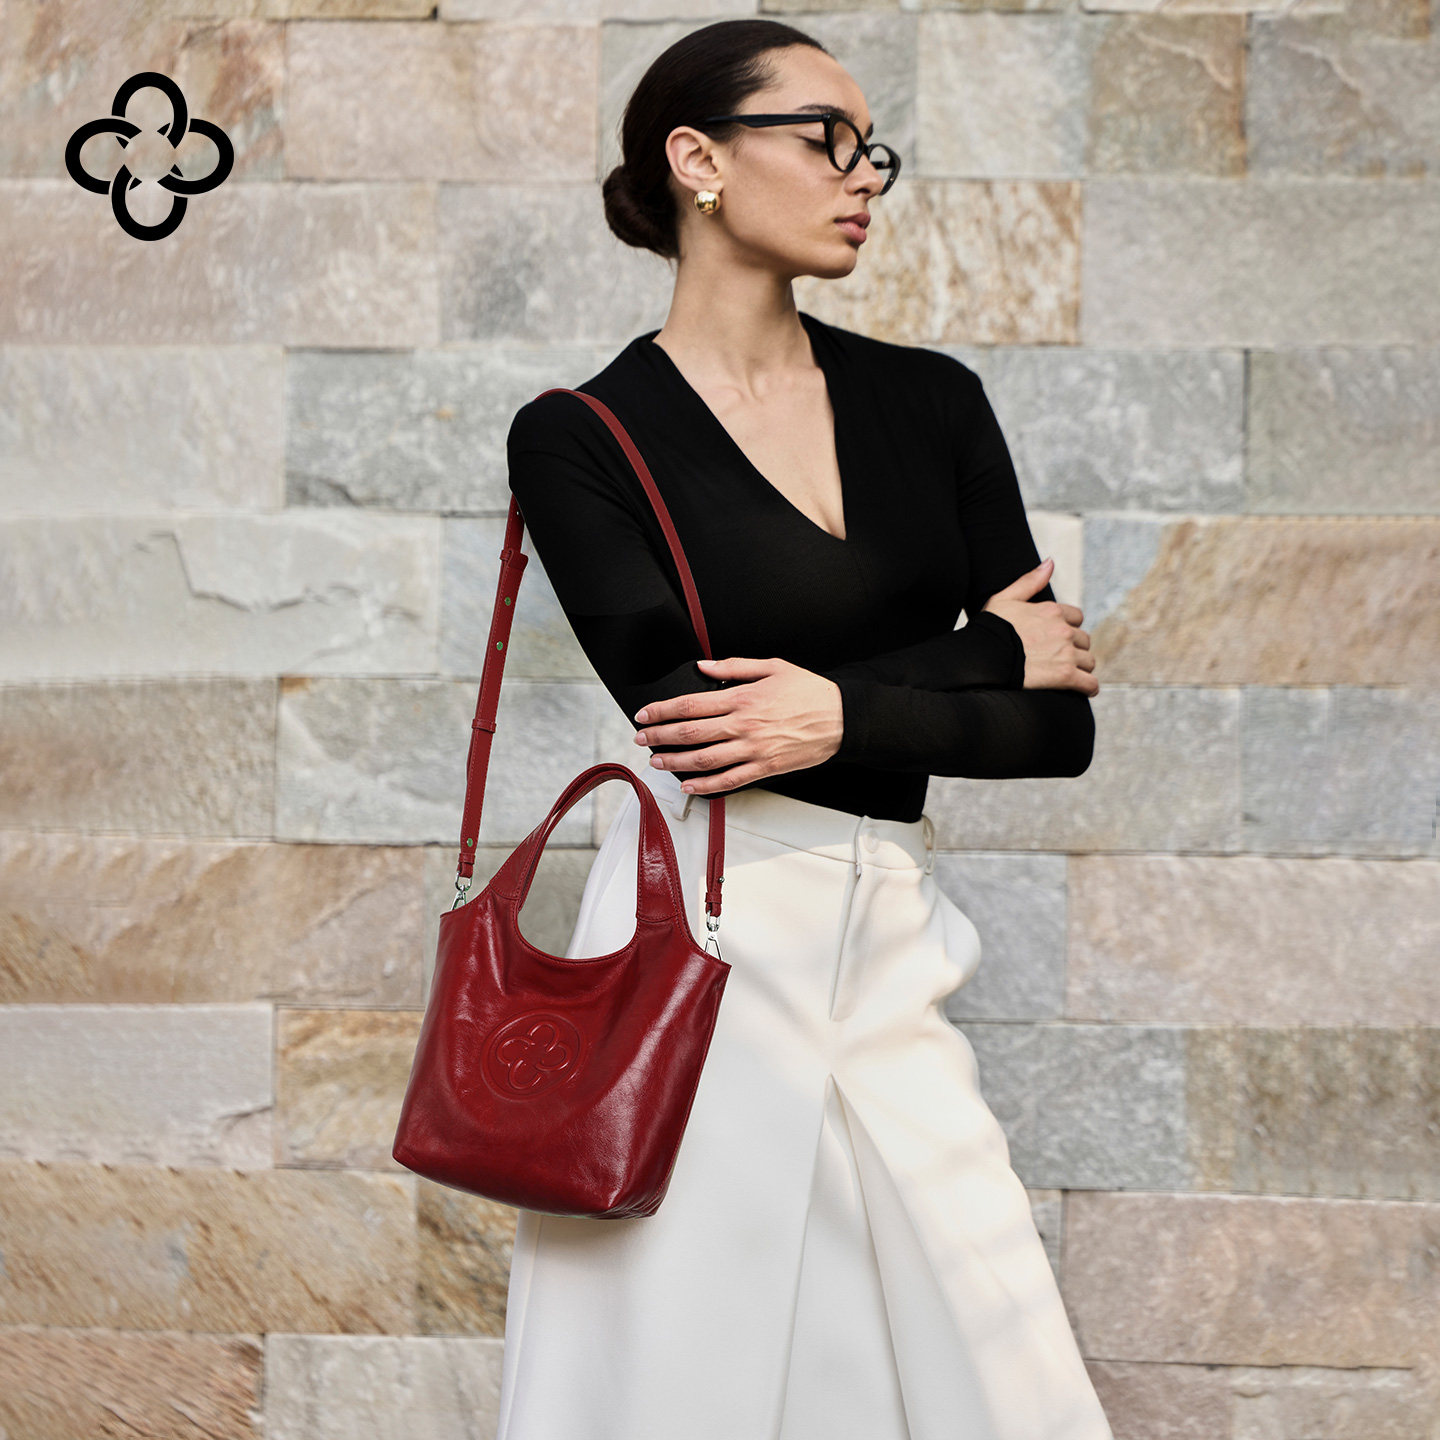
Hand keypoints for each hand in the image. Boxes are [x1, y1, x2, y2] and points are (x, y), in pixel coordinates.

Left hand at [631, 656, 843, 794]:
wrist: (842, 718)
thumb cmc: (809, 691)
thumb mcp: (772, 667)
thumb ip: (734, 667)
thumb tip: (703, 666)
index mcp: (742, 698)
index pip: (690, 704)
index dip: (662, 710)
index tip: (644, 714)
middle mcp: (743, 725)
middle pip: (690, 733)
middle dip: (659, 736)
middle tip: (641, 738)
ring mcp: (753, 750)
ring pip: (704, 760)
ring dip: (674, 762)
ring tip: (656, 761)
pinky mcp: (764, 768)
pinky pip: (729, 780)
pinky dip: (705, 786)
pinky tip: (688, 785)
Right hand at [982, 558, 1099, 696]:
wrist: (982, 658)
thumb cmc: (988, 629)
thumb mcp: (1004, 599)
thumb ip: (1030, 581)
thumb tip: (1051, 562)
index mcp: (1051, 611)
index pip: (1076, 617)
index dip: (1068, 627)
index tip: (1057, 638)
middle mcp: (1063, 630)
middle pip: (1084, 640)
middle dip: (1075, 648)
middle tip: (1060, 658)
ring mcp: (1066, 653)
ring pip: (1088, 661)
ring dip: (1081, 667)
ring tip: (1070, 674)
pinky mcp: (1066, 676)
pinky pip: (1089, 683)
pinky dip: (1088, 687)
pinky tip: (1083, 689)